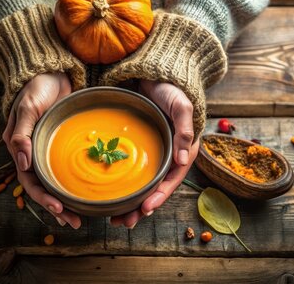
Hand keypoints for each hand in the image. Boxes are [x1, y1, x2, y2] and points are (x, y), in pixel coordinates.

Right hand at [3, 73, 81, 228]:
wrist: (52, 71)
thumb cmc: (36, 87)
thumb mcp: (28, 107)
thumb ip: (22, 134)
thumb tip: (21, 162)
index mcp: (19, 147)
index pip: (29, 180)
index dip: (42, 196)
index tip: (58, 208)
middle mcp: (32, 153)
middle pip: (42, 187)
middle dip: (56, 206)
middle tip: (74, 222)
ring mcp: (47, 149)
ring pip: (54, 182)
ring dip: (65, 201)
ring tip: (79, 218)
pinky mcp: (61, 144)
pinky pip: (65, 169)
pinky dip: (73, 183)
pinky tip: (84, 195)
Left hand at [110, 80, 198, 227]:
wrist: (155, 72)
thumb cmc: (173, 88)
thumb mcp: (182, 106)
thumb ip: (185, 129)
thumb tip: (184, 159)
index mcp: (183, 150)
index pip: (172, 179)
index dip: (160, 196)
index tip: (145, 209)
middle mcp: (168, 154)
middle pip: (155, 187)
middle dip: (141, 207)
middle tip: (123, 222)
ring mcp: (153, 151)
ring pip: (142, 182)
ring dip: (130, 201)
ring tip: (114, 217)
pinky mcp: (138, 145)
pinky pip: (131, 168)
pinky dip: (122, 183)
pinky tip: (109, 192)